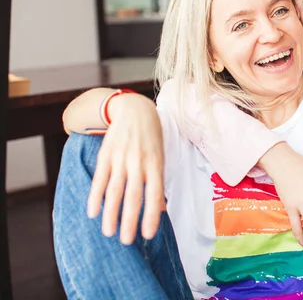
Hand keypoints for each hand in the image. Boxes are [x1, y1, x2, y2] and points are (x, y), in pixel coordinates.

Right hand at [86, 93, 165, 244]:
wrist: (134, 110)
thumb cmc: (151, 138)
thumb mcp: (160, 157)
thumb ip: (158, 182)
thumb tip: (160, 210)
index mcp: (155, 163)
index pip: (154, 194)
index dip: (151, 215)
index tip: (148, 235)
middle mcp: (138, 162)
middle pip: (133, 195)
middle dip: (130, 220)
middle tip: (126, 241)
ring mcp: (121, 158)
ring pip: (115, 190)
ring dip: (111, 213)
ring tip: (108, 232)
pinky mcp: (106, 154)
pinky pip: (99, 178)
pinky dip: (95, 196)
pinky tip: (92, 212)